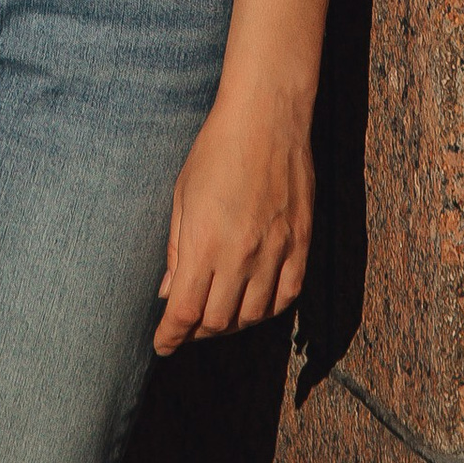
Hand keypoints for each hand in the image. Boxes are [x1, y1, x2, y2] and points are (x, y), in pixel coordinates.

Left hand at [153, 85, 312, 353]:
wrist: (267, 117)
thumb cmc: (216, 150)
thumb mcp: (182, 196)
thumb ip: (177, 250)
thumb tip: (169, 293)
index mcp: (205, 243)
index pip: (185, 312)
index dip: (171, 336)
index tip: (162, 345)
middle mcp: (242, 255)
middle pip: (218, 321)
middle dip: (197, 331)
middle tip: (187, 327)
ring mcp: (276, 251)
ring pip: (253, 315)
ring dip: (231, 323)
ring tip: (217, 315)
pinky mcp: (301, 244)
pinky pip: (287, 296)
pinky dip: (267, 308)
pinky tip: (254, 303)